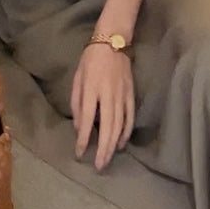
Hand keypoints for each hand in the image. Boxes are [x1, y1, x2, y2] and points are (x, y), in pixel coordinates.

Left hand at [71, 44, 134, 170]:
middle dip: (103, 149)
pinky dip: (126, 133)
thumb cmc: (90, 60)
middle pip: (107, 128)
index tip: (80, 153)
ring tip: (108, 160)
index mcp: (92, 90)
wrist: (113, 42)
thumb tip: (79, 126)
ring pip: (120, 126)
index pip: (87, 120)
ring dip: (114, 145)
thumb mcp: (77, 79)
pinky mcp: (131, 94)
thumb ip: (77, 103)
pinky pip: (130, 118)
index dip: (84, 139)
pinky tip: (121, 144)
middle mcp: (108, 95)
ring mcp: (122, 95)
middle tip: (98, 166)